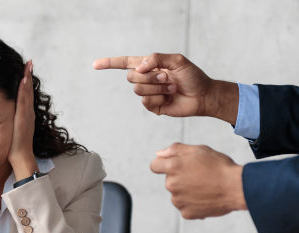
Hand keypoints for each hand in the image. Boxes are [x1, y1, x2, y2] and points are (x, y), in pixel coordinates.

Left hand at [10, 60, 38, 179]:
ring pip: (27, 93)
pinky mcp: (24, 117)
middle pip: (28, 90)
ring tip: (27, 65)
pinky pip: (24, 100)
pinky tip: (23, 80)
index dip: (25, 83)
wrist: (20, 157)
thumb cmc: (14, 147)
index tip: (25, 70)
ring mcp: (27, 114)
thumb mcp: (11, 130)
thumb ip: (10, 122)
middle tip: (29, 62)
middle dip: (28, 76)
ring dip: (27, 78)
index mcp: (25, 115)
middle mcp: (28, 113)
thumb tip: (2, 116)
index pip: (25, 95)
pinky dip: (24, 89)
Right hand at [92, 53, 236, 123]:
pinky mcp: (153, 107)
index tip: (95, 65)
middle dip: (150, 77)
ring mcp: (149, 93)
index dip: (109, 63)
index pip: (125, 63)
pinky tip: (170, 98)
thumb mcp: (177, 60)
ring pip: (138, 90)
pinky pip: (146, 102)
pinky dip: (159, 98)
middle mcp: (146, 79)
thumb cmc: (193, 76)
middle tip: (167, 77)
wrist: (203, 96)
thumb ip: (156, 58)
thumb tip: (139, 67)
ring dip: (158, 88)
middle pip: (131, 77)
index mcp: (149, 66)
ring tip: (172, 88)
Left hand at [149, 143, 245, 218]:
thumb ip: (176, 150)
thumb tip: (159, 154)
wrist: (237, 187)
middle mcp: (171, 184)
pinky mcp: (186, 213)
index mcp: (173, 166)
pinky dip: (194, 204)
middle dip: (181, 177)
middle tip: (201, 176)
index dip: (163, 164)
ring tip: (206, 188)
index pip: (154, 166)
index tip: (174, 166)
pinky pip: (186, 207)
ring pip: (177, 195)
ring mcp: (178, 200)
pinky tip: (207, 199)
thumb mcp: (199, 150)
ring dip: (187, 191)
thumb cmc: (220, 166)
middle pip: (169, 180)